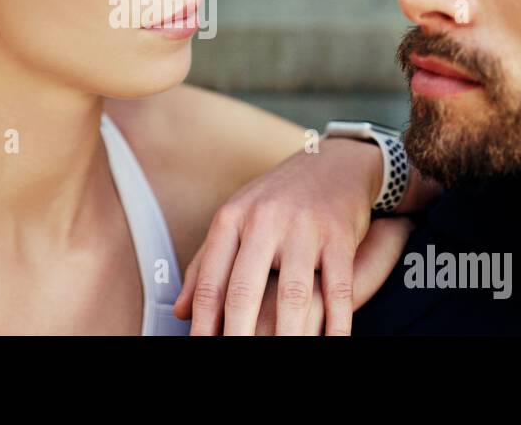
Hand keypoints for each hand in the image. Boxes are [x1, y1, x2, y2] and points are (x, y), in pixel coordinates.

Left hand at [175, 138, 389, 334]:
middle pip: (245, 289)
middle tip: (233, 357)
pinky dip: (335, 324)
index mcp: (232, 218)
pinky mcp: (340, 236)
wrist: (334, 163)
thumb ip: (207, 264)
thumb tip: (181, 312)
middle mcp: (265, 220)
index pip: (212, 279)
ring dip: (286, 336)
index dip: (204, 321)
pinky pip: (338, 288)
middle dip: (237, 333)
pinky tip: (330, 342)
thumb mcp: (236, 220)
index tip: (199, 346)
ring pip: (293, 294)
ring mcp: (304, 228)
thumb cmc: (277, 201)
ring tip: (280, 354)